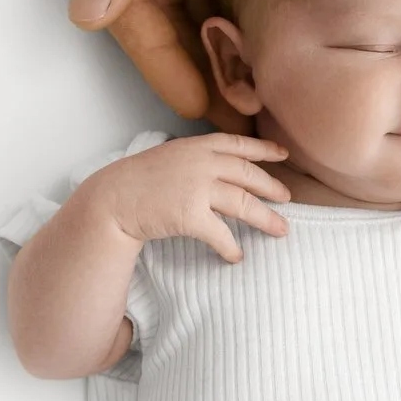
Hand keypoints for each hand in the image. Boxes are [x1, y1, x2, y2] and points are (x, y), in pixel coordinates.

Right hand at [93, 133, 292, 262]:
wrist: (112, 198)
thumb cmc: (138, 180)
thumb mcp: (171, 156)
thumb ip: (197, 159)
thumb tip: (223, 168)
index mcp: (198, 146)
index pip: (239, 144)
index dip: (264, 149)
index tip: (283, 154)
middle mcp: (202, 163)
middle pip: (248, 175)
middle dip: (272, 187)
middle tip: (287, 198)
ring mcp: (198, 188)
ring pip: (243, 203)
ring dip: (265, 218)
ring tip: (281, 229)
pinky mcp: (190, 214)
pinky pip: (221, 234)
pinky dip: (231, 247)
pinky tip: (237, 256)